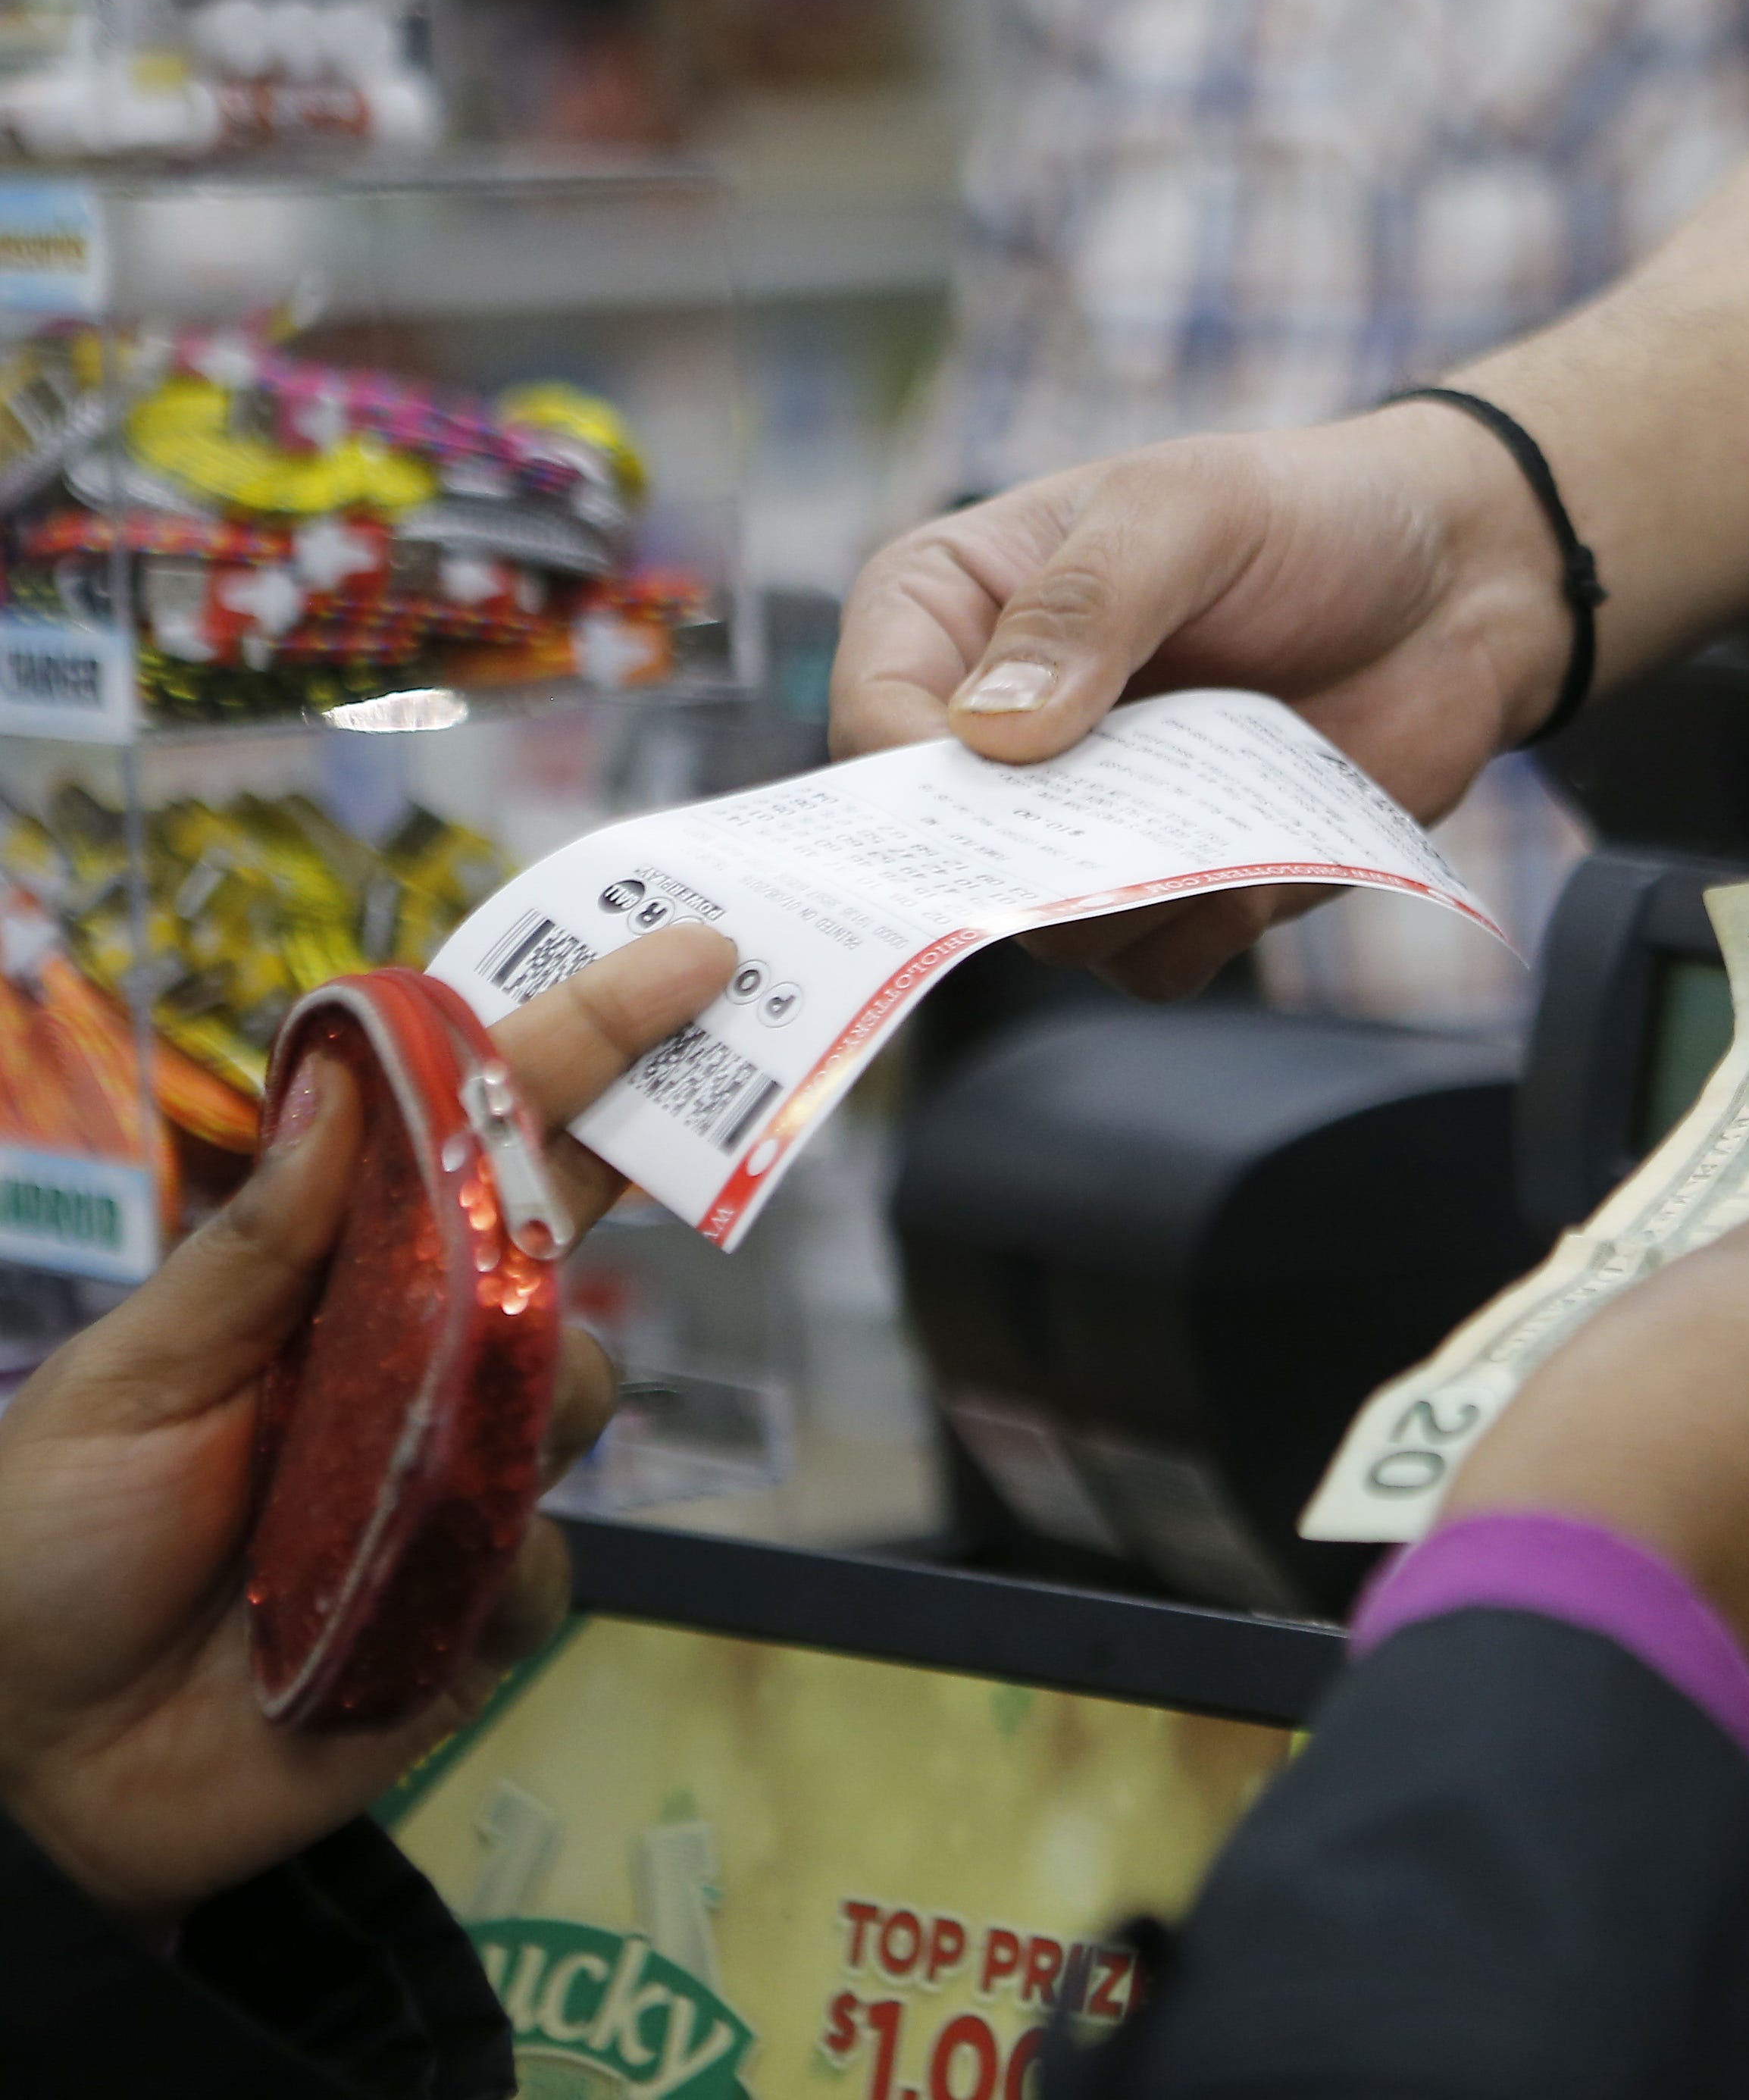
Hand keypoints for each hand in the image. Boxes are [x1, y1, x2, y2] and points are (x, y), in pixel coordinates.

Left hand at [0, 926, 733, 1923]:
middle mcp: (419, 1350)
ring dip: (531, 1405)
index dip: (591, 1038)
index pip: (483, 1132)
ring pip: (585, 1388)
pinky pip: (552, 1565)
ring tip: (402, 1478)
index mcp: (340, 1270)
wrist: (28, 1772)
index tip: (699, 959)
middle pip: (568, 1236)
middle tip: (648, 1147)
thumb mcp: (128, 1378)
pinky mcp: (479, 1601)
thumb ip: (257, 1244)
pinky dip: (494, 1584)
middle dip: (633, 1180)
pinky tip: (404, 1620)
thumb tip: (351, 1073)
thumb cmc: (44, 1545)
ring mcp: (461, 1471)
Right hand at [830, 404, 1569, 999]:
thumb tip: (991, 735)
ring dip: (1135, 894)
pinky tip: (1263, 852)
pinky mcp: (1167, 892)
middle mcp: (995, 733)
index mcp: (951, 612)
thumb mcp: (1187, 512)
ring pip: (1046, 929)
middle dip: (1032, 855)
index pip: (871, 721)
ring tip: (1225, 793)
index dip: (914, 777)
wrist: (1462, 588)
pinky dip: (1204, 927)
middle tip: (1133, 814)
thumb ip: (1086, 606)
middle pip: (945, 852)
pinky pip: (1144, 965)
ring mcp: (1081, 823)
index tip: (1006, 784)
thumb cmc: (1310, 516)